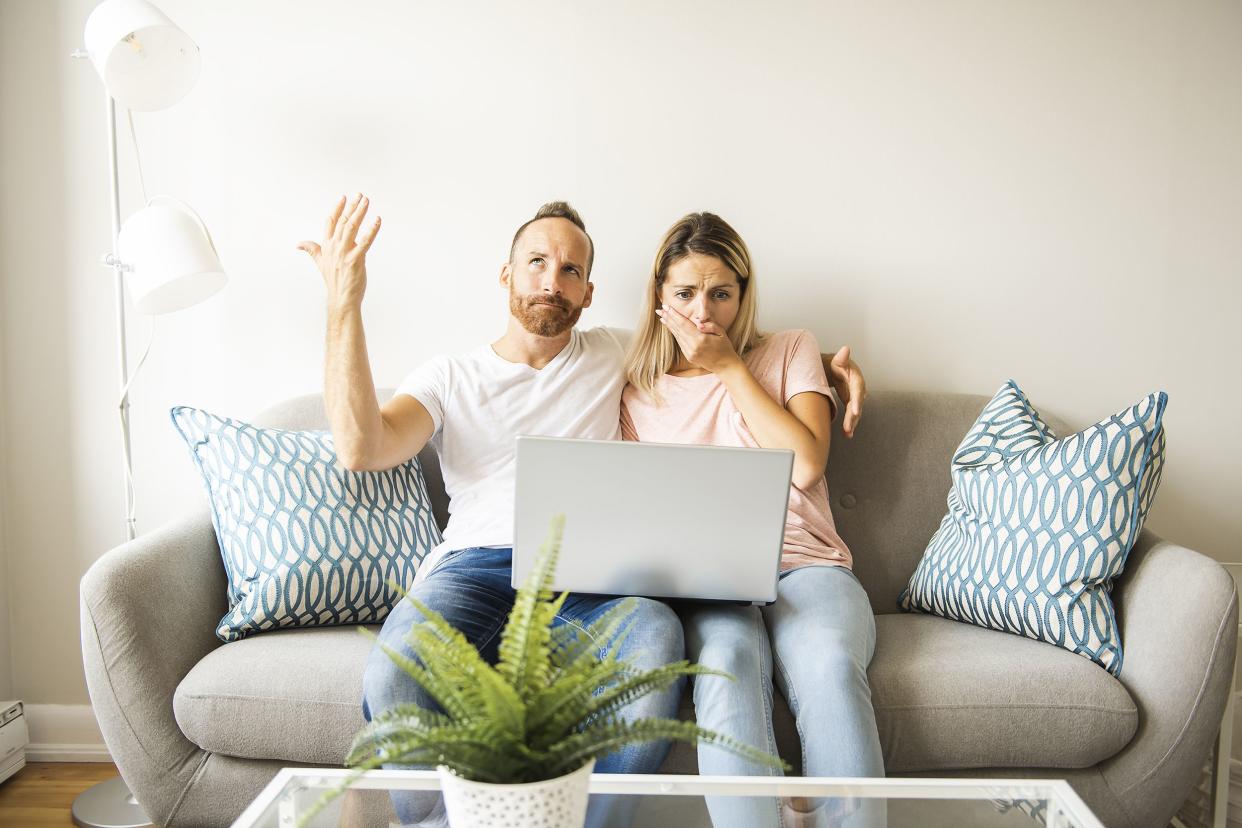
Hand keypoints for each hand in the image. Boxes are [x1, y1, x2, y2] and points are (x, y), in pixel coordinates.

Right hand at [296, 193, 381, 311]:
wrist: (341, 298)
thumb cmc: (333, 280)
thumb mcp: (320, 262)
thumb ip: (312, 249)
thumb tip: (299, 244)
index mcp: (326, 246)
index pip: (330, 222)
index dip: (337, 209)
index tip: (343, 197)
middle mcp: (334, 247)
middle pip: (343, 221)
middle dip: (351, 206)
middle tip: (360, 194)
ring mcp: (344, 253)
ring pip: (352, 227)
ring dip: (360, 212)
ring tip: (366, 201)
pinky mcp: (355, 260)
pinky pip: (365, 242)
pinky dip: (372, 230)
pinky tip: (378, 220)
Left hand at [656, 304, 741, 373]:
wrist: (725, 365)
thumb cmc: (725, 346)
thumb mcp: (722, 332)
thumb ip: (711, 325)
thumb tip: (698, 322)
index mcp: (701, 339)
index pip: (684, 324)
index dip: (674, 315)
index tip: (666, 307)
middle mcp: (693, 346)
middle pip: (678, 329)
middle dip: (668, 318)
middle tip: (659, 310)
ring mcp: (689, 352)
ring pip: (677, 336)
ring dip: (669, 325)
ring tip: (662, 317)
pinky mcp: (688, 356)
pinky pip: (680, 342)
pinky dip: (674, 333)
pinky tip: (670, 327)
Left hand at [826, 345, 865, 436]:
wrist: (832, 368)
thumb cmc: (834, 363)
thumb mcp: (837, 359)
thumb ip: (841, 357)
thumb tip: (846, 349)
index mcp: (857, 378)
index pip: (858, 390)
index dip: (857, 401)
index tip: (855, 411)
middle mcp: (859, 389)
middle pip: (857, 404)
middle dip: (853, 417)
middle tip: (848, 427)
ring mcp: (855, 397)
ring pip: (855, 412)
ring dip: (852, 423)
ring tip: (847, 433)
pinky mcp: (851, 403)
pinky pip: (851, 415)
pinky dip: (850, 424)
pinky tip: (847, 434)